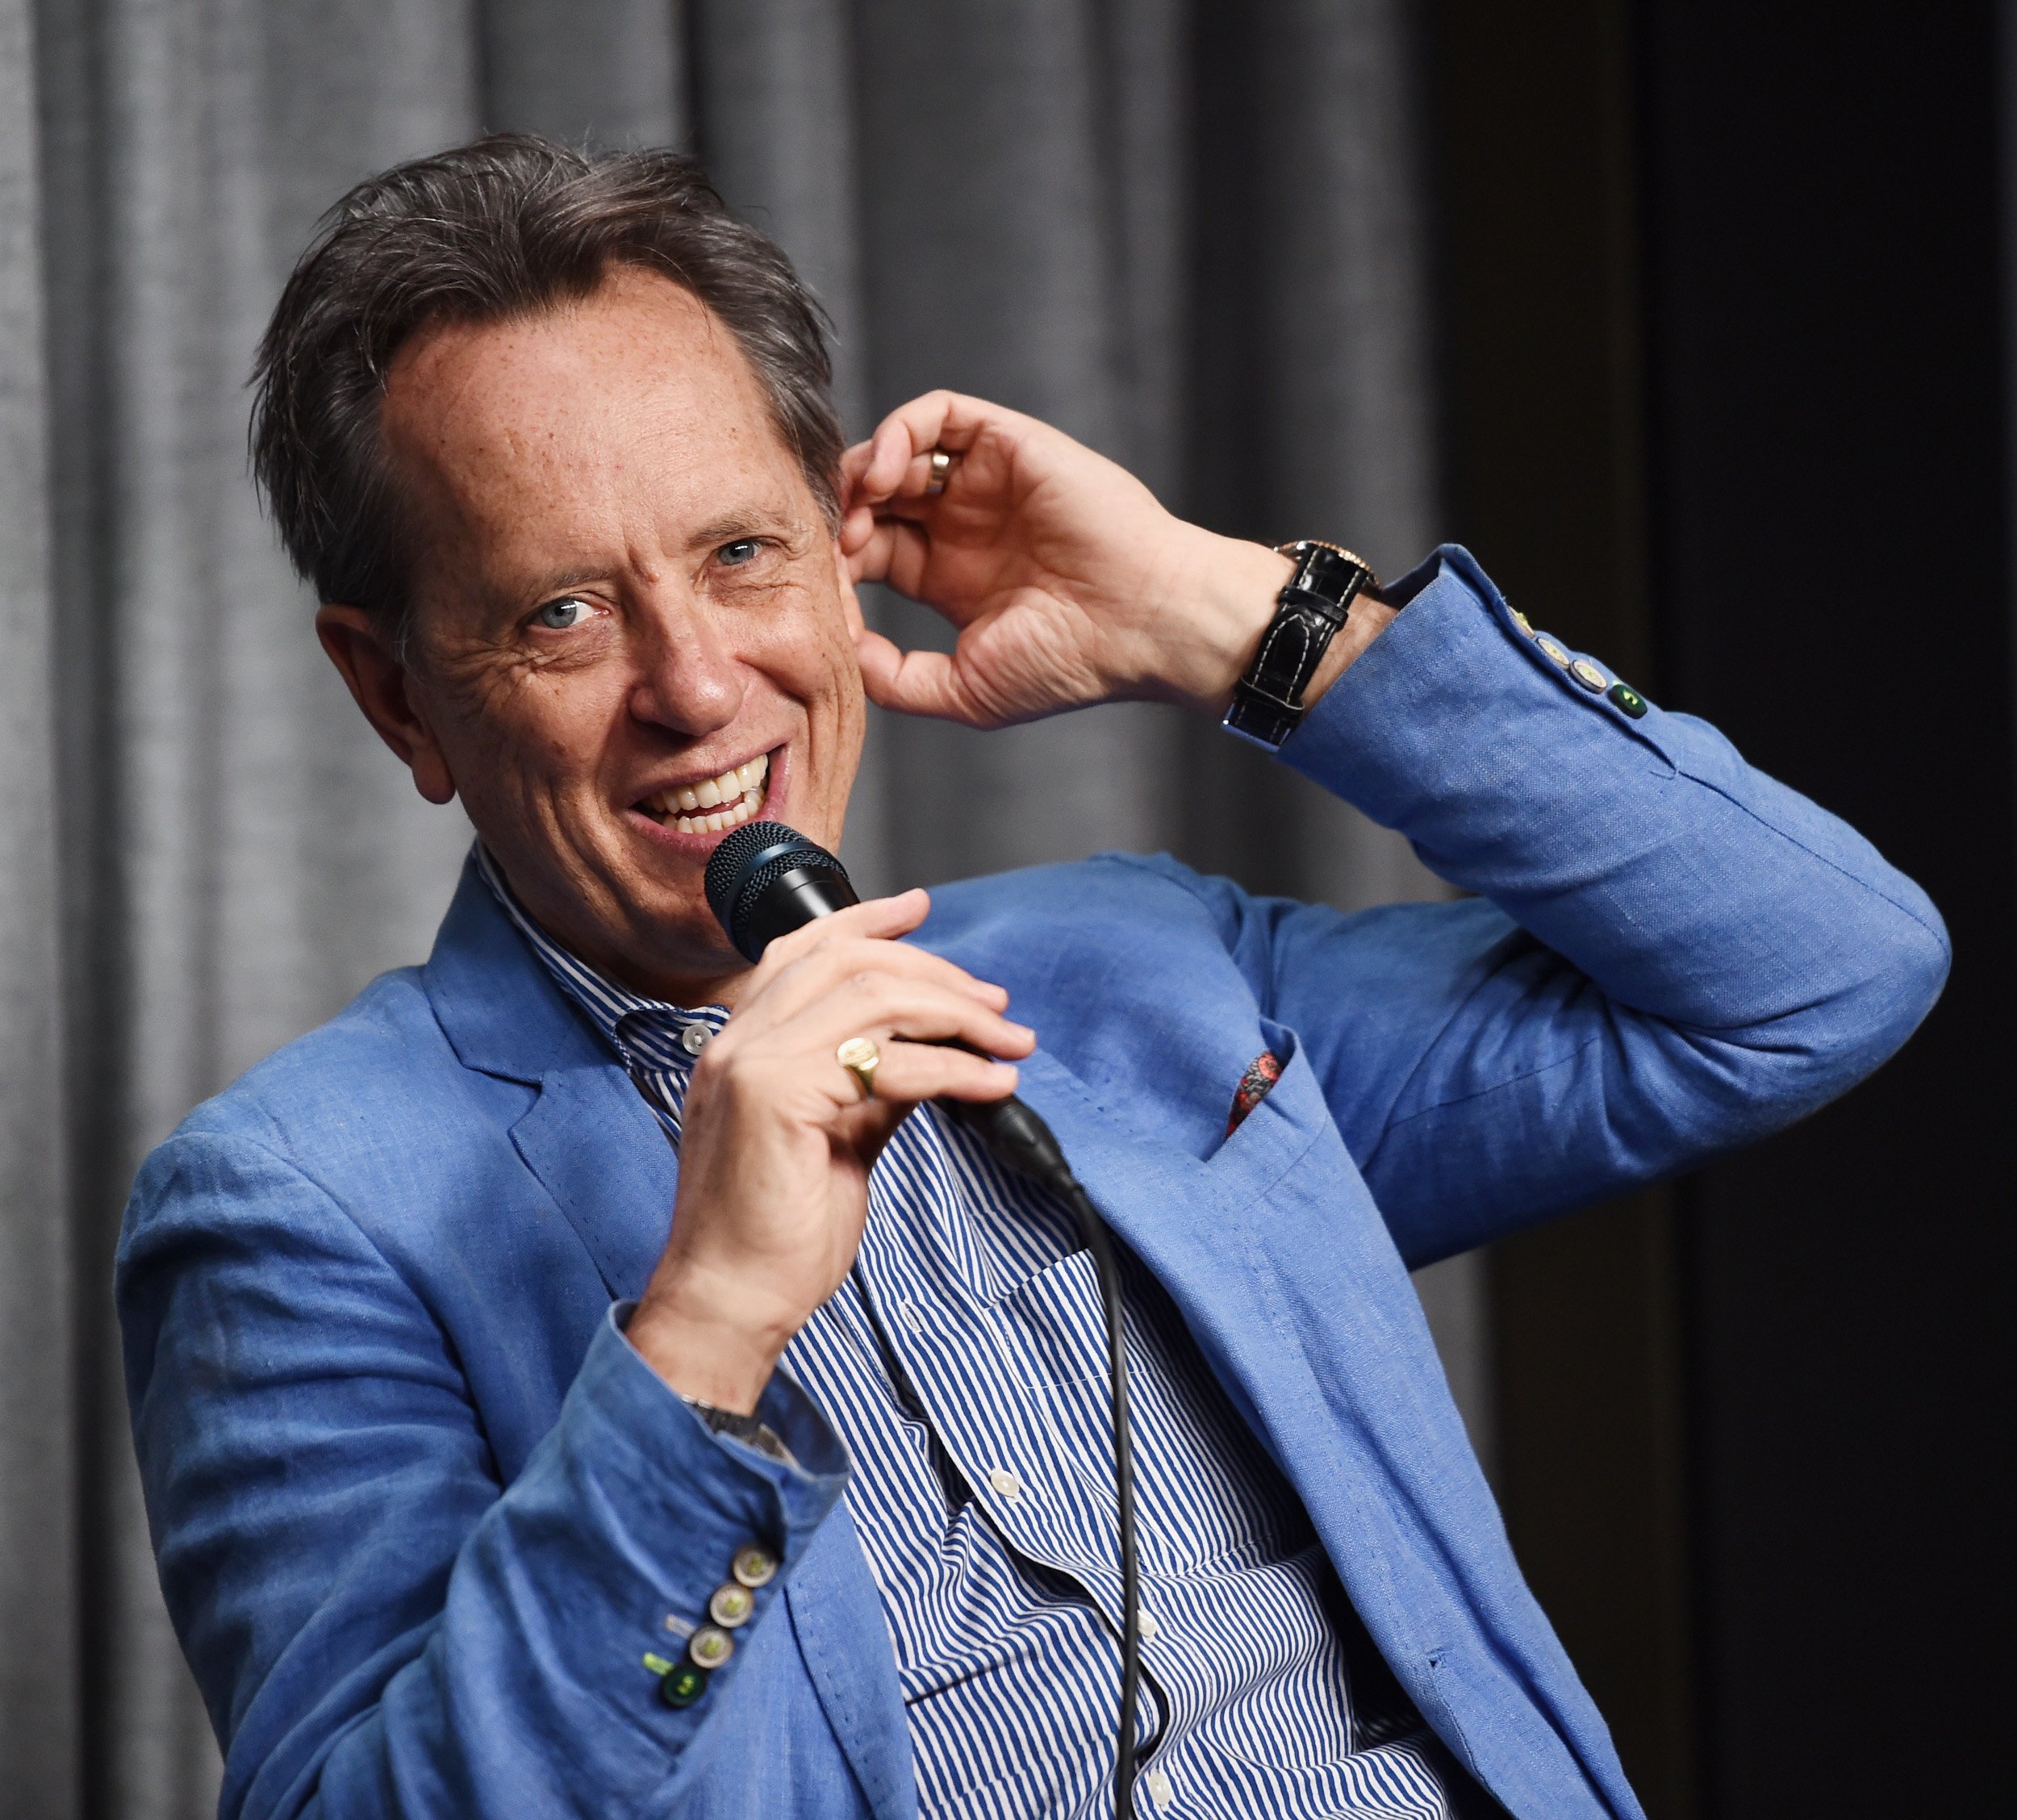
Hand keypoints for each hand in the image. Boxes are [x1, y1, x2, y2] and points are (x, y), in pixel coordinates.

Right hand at [626, 891, 1034, 1411]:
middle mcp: (736, 1042)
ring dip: (958, 1015)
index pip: (802, 951)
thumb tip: (929, 1050)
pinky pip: (887, 1061)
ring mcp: (750, 1063)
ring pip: (873, 998)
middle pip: (848, 961)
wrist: (729, 1301)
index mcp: (739, 1046)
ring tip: (1007, 1043)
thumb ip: (869, 1084)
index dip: (864, 920)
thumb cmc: (774, 1235)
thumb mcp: (835, 1138)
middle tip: (995, 1005)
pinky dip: (954, 1068)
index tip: (919, 909)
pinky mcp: (777, 1096)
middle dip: (935, 973)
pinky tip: (990, 1086)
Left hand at [841, 392, 1309, 725]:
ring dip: (861, 474)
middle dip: (839, 514)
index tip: (820, 592)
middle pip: (872, 498)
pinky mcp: (1007, 443)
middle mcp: (963, 524)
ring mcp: (984, 482)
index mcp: (950, 577)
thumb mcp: (965, 691)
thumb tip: (839, 648)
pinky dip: (898, 431)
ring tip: (856, 511)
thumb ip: (895, 677)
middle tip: (828, 543)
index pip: (867, 552)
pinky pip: (935, 413)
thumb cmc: (1071, 664)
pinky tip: (887, 474)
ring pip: (896, 451)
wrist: (1145, 625)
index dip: (835, 564)